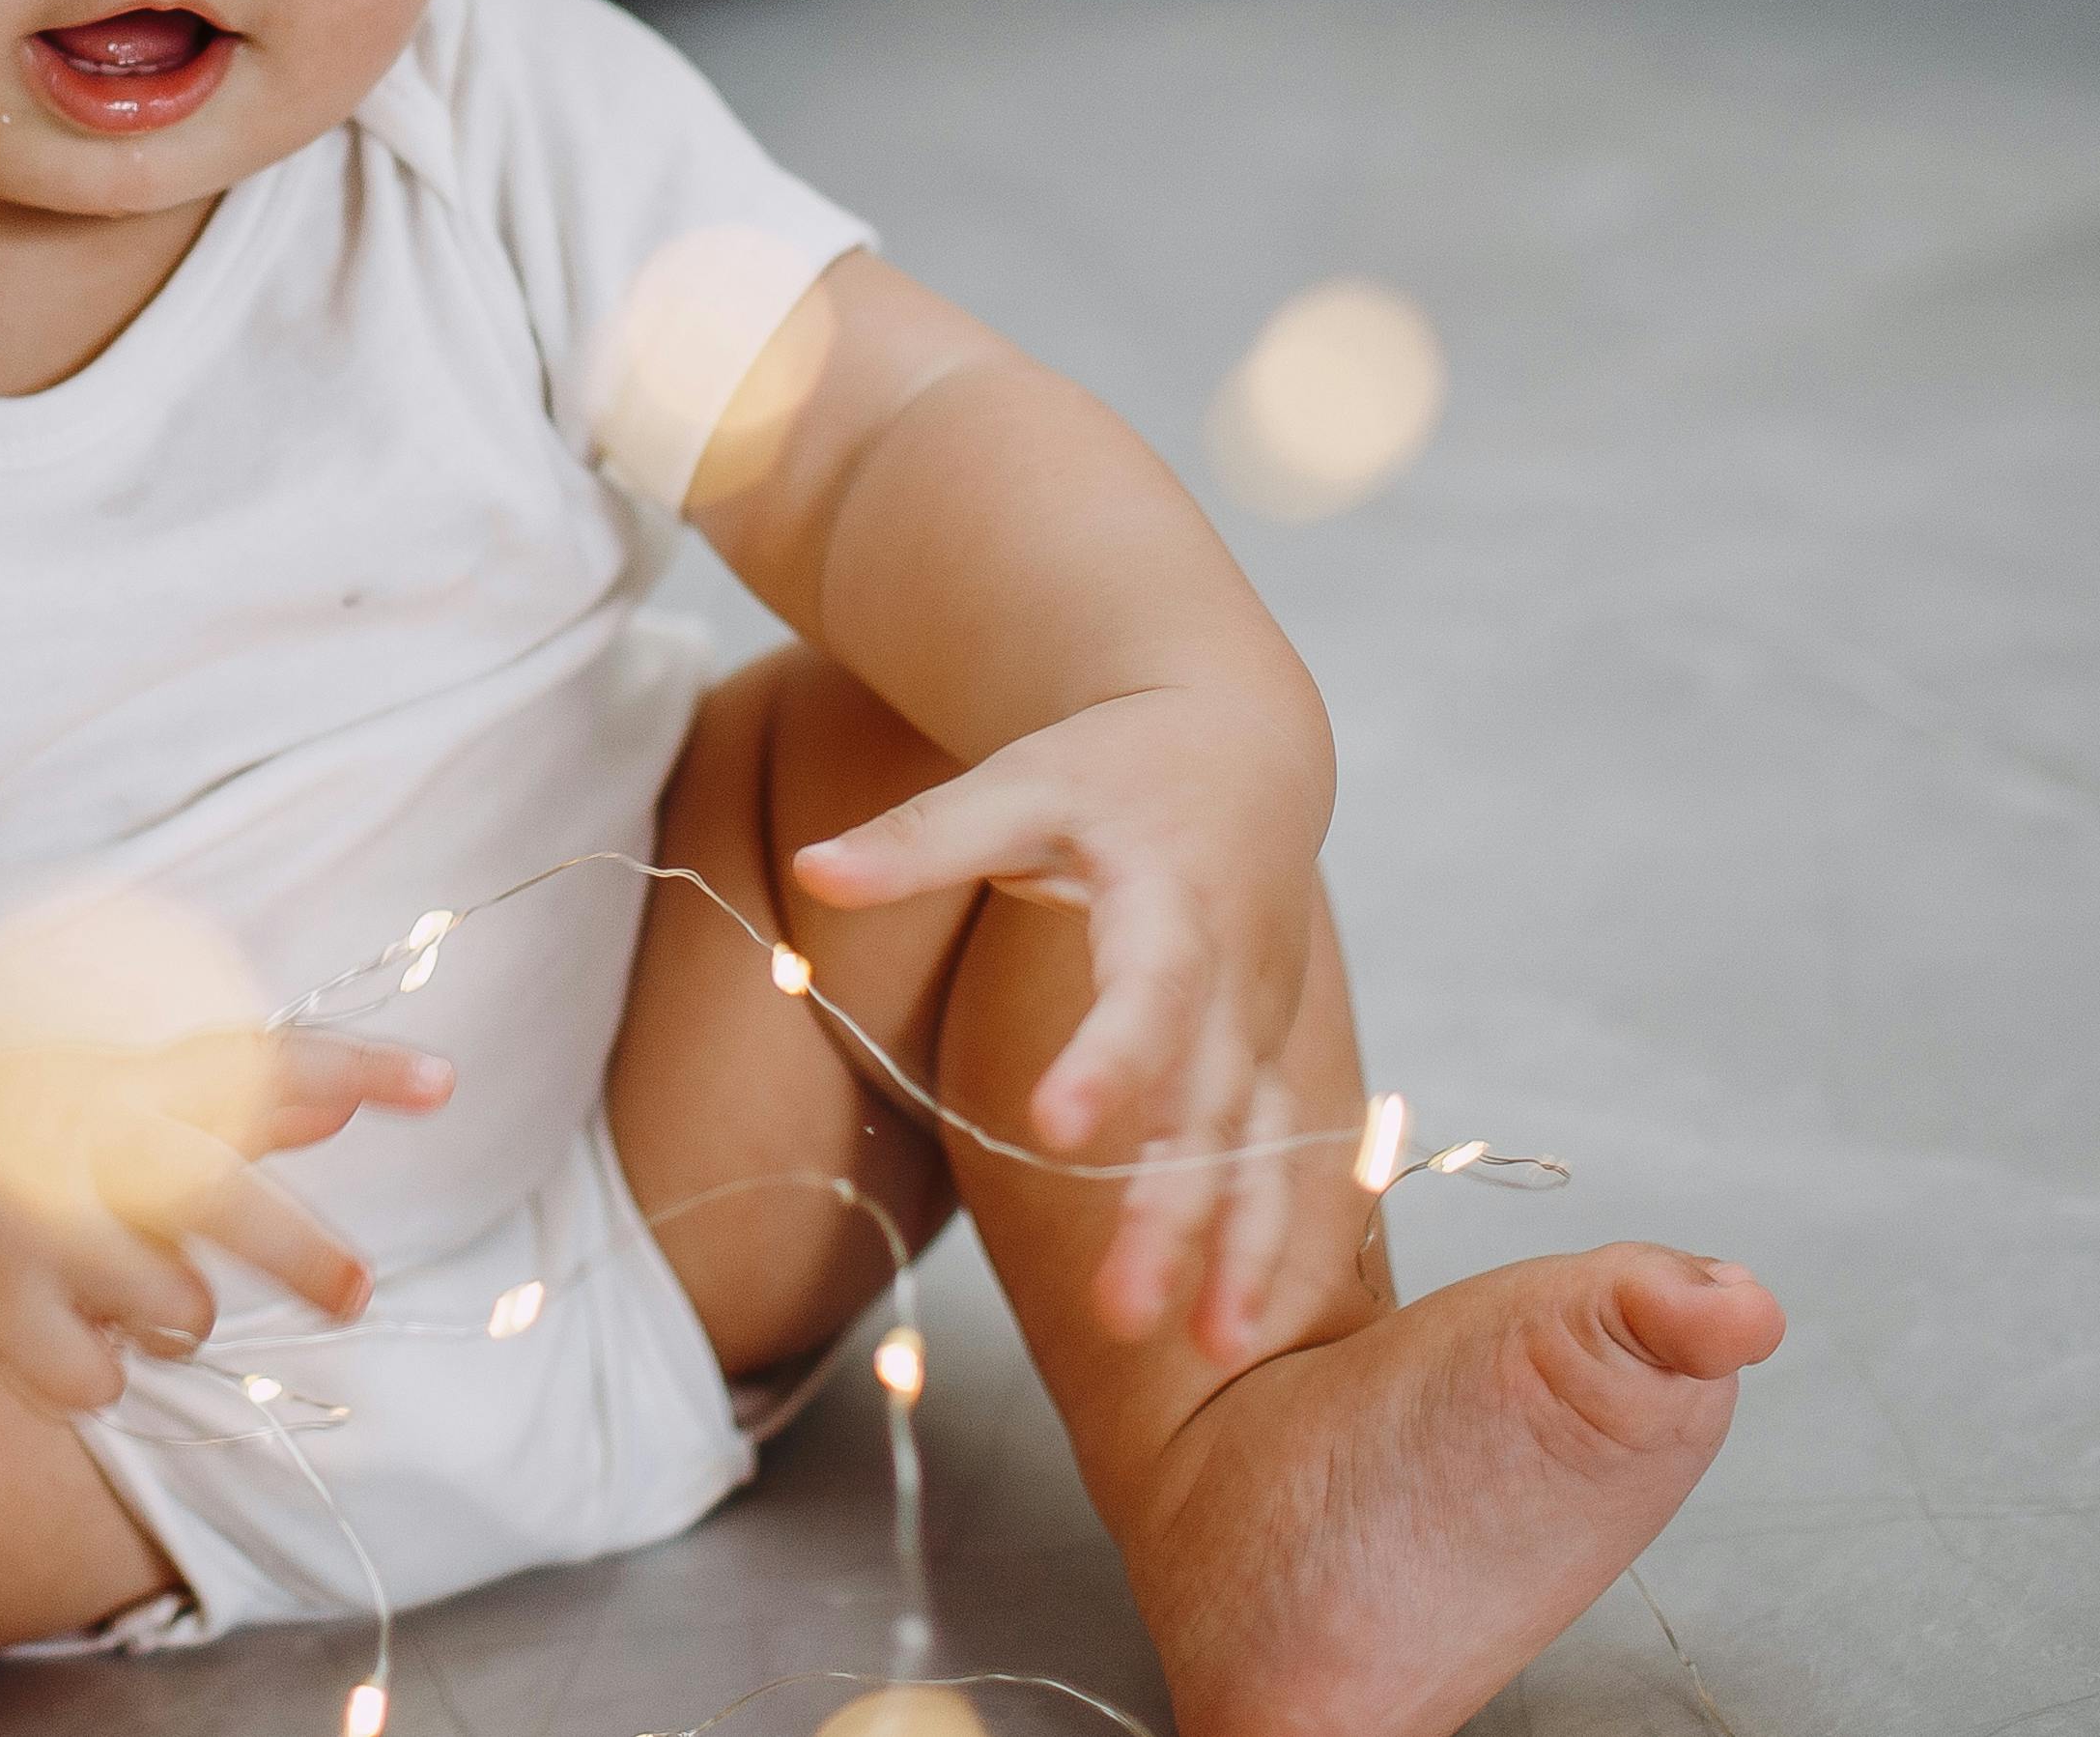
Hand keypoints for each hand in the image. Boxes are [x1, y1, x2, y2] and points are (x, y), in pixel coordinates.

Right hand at [0, 1029, 450, 1410]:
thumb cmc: (13, 1138)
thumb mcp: (113, 1103)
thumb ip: (224, 1110)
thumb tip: (337, 1108)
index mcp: (120, 1077)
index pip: (251, 1065)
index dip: (350, 1072)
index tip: (442, 1082)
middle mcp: (78, 1142)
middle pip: (217, 1198)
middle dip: (301, 1251)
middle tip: (358, 1291)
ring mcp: (31, 1228)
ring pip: (174, 1309)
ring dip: (167, 1317)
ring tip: (114, 1290)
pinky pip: (101, 1381)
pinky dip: (95, 1370)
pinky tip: (53, 1329)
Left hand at [792, 717, 1314, 1365]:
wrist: (1244, 748)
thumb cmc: (1114, 770)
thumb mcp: (1018, 782)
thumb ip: (921, 838)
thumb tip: (812, 872)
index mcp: (1170, 904)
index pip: (1147, 990)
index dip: (1109, 1059)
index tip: (1056, 1127)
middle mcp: (1234, 979)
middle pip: (1208, 1106)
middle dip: (1173, 1211)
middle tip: (1124, 1312)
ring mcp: (1264, 1029)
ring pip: (1261, 1152)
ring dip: (1243, 1252)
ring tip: (1215, 1350)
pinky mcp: (1273, 1061)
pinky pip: (1287, 1164)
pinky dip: (1275, 1244)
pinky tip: (1239, 1329)